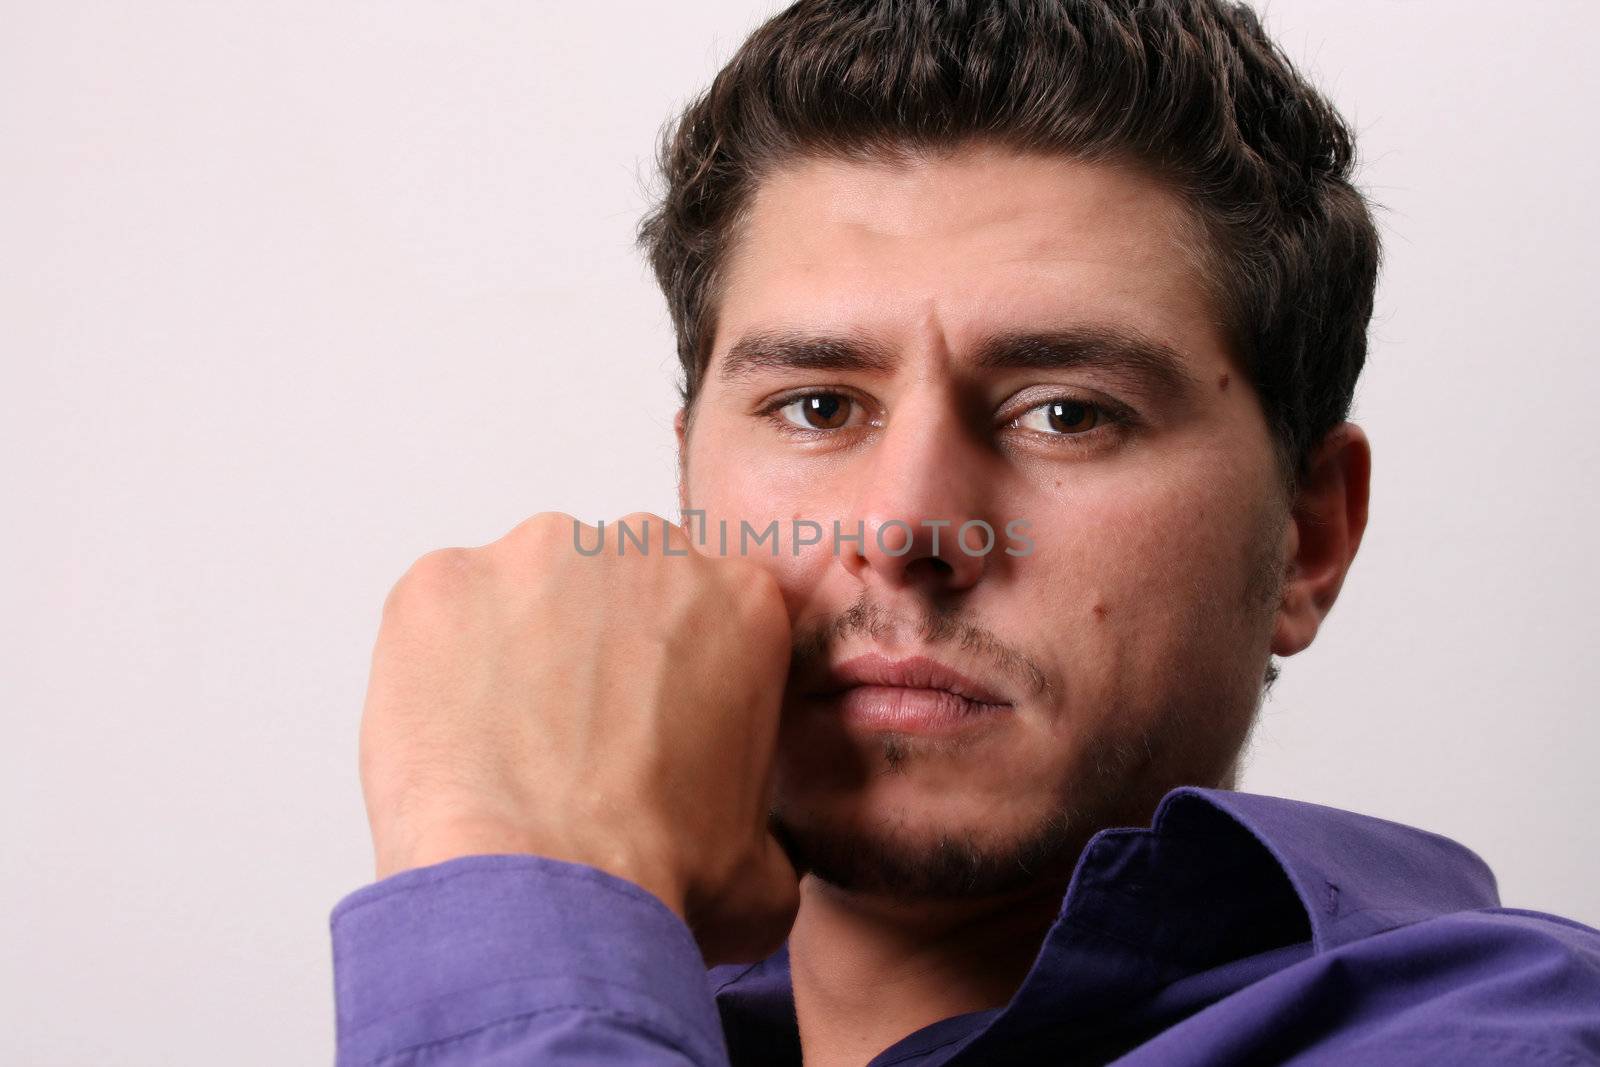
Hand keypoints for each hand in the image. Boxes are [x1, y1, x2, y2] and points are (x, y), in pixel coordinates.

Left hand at [357, 511, 799, 964]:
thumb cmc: (654, 875)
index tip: (647, 717)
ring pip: (527, 586)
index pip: (706, 606)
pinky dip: (437, 658)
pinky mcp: (444, 579)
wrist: (547, 895)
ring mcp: (540, 553)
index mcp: (739, 599)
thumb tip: (747, 848)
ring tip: (505, 741)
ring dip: (517, 644)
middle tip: (573, 733)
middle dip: (595, 642)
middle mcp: (647, 550)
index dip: (673, 667)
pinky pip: (438, 607)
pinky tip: (451, 733)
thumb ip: (762, 818)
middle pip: (617, 579)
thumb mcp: (762, 863)